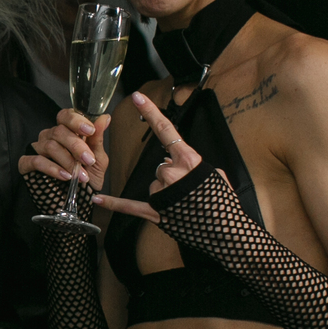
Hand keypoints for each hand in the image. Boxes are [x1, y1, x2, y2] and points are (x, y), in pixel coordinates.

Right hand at [20, 108, 111, 188]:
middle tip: (89, 160)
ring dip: (68, 161)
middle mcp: (50, 137)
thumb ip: (97, 139)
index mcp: (67, 131)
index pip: (66, 116)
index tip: (90, 130)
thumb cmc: (87, 178)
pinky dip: (52, 168)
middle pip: (59, 131)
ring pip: (50, 146)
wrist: (78, 202)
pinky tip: (65, 177)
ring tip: (80, 176)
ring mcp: (37, 149)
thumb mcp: (98, 159)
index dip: (76, 120)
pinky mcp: (27, 163)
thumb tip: (104, 118)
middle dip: (76, 146)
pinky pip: (37, 160)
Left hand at [91, 92, 216, 222]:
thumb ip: (193, 164)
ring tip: (185, 205)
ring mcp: (162, 193)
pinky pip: (131, 206)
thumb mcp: (215, 175)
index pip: (166, 131)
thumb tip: (175, 162)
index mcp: (188, 160)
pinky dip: (115, 204)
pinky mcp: (155, 212)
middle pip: (161, 167)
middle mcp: (172, 173)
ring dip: (166, 193)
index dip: (151, 112)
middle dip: (172, 177)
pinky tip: (99, 199)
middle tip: (189, 192)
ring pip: (154, 185)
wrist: (228, 231)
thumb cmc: (224, 203)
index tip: (137, 97)